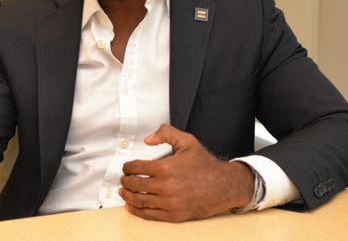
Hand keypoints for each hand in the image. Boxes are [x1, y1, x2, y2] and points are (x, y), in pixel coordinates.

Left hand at [119, 124, 253, 221]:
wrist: (224, 186)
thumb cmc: (205, 165)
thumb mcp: (187, 142)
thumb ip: (166, 133)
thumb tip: (147, 139)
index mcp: (165, 168)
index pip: (136, 168)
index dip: (127, 167)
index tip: (126, 167)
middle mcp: (165, 186)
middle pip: (134, 185)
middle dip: (125, 181)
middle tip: (123, 179)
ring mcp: (169, 203)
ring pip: (139, 201)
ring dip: (127, 196)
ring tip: (124, 192)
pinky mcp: (173, 215)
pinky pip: (149, 214)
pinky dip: (136, 211)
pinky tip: (131, 206)